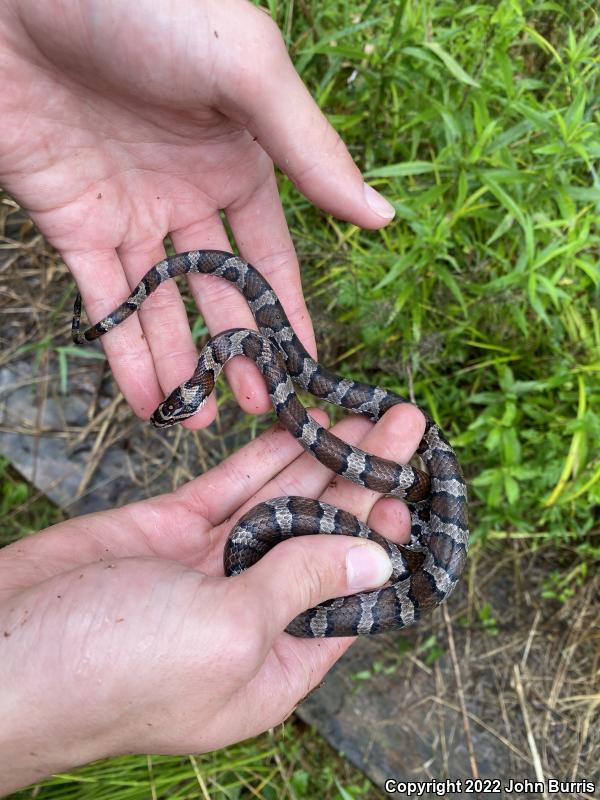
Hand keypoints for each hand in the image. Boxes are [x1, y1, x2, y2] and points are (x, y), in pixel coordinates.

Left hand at [0, 0, 394, 426]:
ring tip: (200, 422)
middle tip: (259, 410)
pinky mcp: (70, 223)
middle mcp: (187, 193)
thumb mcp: (247, 70)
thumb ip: (311, 151)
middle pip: (219, 291)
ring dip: (182, 365)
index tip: (307, 371)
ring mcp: (128, 211)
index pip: (272, 255)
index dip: (288, 314)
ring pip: (162, 306)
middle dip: (239, 353)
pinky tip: (148, 400)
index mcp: (239, 159)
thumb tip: (381, 220)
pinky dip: (123, 351)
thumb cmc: (146, 7)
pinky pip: (104, 300)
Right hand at [0, 403, 423, 792]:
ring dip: (323, 457)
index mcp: (274, 662)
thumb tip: (376, 561)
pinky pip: (231, 485)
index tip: (409, 485)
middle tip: (405, 424)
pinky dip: (266, 456)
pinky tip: (302, 426)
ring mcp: (210, 564)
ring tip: (368, 413)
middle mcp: (249, 611)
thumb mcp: (224, 632)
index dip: (383, 537)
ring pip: (282, 500)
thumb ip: (300, 585)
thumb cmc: (111, 670)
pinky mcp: (171, 527)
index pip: (350, 592)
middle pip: (323, 534)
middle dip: (364, 479)